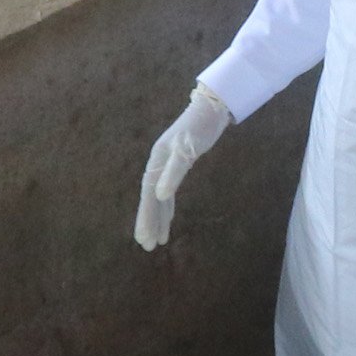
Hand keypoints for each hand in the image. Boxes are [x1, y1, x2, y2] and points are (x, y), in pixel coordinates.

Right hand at [131, 81, 233, 249]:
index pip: (148, 195)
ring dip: (157, 218)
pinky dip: (167, 207)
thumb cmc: (199, 127)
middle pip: (150, 199)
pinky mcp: (178, 166)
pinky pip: (168, 192)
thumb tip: (160, 195)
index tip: (144, 238)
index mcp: (157, 162)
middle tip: (148, 247)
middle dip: (149, 222)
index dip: (146, 217)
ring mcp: (167, 166)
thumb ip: (174, 172)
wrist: (211, 108)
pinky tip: (168, 219)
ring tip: (157, 240)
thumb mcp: (187, 149)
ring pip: (159, 198)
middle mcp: (158, 165)